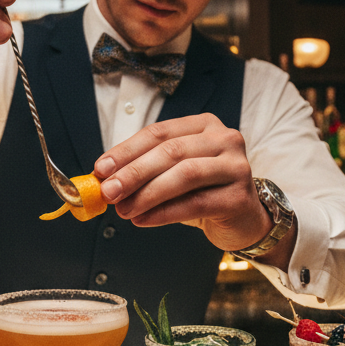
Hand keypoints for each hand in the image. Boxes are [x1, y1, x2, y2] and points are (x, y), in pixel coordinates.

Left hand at [93, 113, 275, 253]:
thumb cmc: (204, 191)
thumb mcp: (173, 173)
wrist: (243, 219)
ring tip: (124, 210)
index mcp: (204, 125)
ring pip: (184, 175)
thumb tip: (104, 179)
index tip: (101, 169)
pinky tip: (143, 220)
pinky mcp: (239, 197)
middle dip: (133, 173)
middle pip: (171, 152)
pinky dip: (164, 213)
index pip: (159, 133)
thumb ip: (145, 170)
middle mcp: (224, 139)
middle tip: (108, 192)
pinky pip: (195, 203)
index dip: (126, 150)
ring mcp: (236, 166)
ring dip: (147, 194)